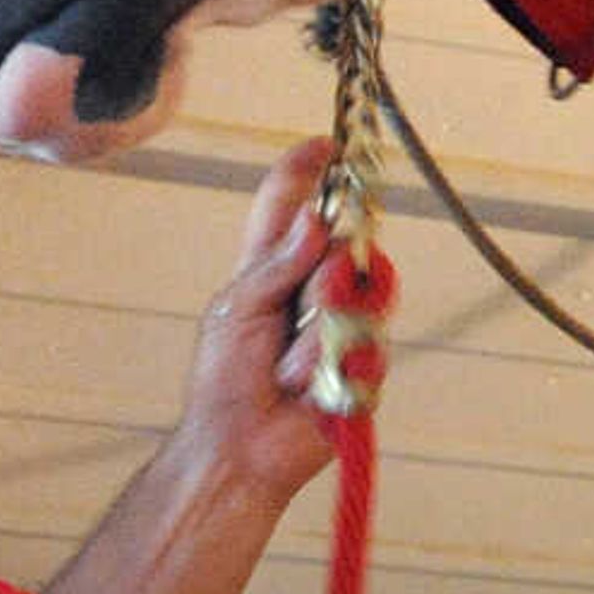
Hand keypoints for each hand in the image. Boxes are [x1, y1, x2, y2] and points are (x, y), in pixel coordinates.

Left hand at [181, 139, 391, 501]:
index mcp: (272, 268)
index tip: (326, 144)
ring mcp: (343, 323)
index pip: (291, 206)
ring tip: (290, 366)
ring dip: (323, 332)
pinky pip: (370, 343)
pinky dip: (334, 365)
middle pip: (346, 242)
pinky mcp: (365, 360)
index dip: (307, 171)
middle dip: (328, 272)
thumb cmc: (224, 380)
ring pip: (363, 293)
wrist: (242, 448)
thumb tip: (315, 218)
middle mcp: (312, 287)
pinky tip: (309, 388)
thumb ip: (278, 263)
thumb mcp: (238, 310)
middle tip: (309, 301)